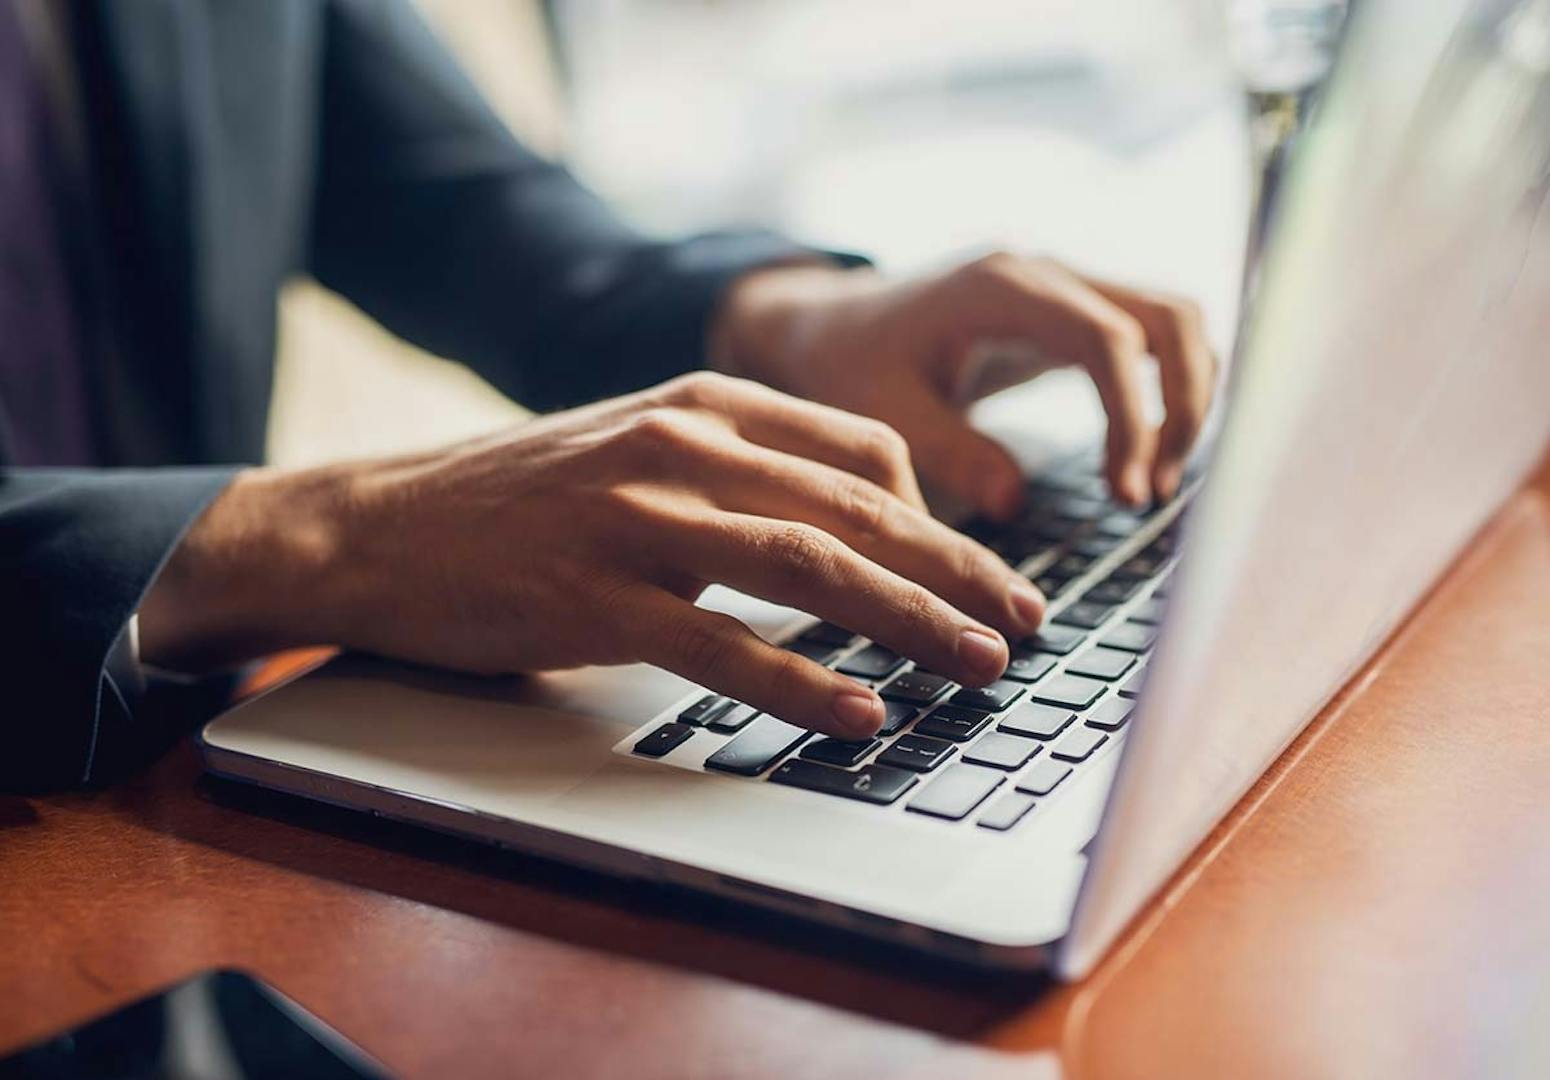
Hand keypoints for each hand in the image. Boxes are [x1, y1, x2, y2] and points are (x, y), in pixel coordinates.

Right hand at [139, 373, 1046, 738]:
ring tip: (978, 667)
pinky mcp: (593, 597)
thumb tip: (845, 527)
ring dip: (908, 622)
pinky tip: (859, 715)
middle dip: (957, 571)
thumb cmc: (521, 499)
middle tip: (1026, 624)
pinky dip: (801, 683)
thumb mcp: (638, 449)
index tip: (988, 572)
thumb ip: (736, 470)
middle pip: (856, 510)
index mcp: (704, 402)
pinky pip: (720, 644)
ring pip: (807, 567)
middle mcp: (681, 444)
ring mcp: (635, 518)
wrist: (380, 526)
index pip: (863, 450)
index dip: (942, 518)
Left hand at [712, 253, 1218, 516]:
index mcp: (1001, 286)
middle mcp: (1047, 272)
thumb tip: (1013, 504)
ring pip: (1174, 320)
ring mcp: (1066, 285)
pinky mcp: (1073, 312)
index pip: (1106, 338)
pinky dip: (1169, 390)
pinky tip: (1144, 456)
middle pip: (1168, 315)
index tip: (1123, 492)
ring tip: (1152, 484)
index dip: (1132, 416)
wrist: (833, 325)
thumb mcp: (882, 411)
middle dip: (1183, 406)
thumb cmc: (852, 365)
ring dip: (1187, 398)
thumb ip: (947, 451)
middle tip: (1152, 492)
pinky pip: (1152, 337)